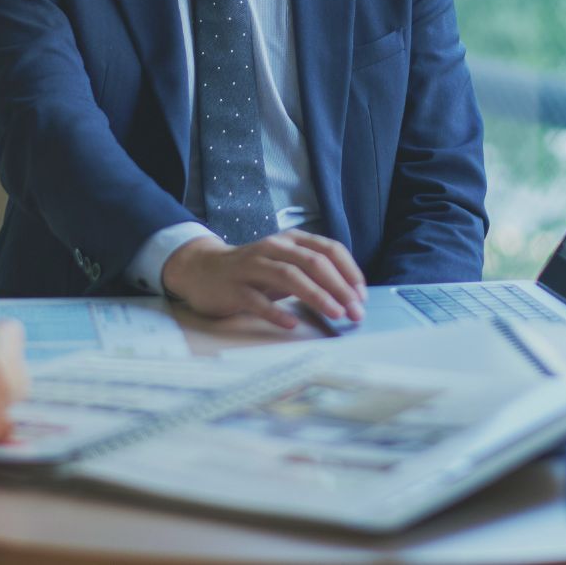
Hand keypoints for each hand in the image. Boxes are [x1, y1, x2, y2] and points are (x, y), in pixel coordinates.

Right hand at [161, 231, 366, 329]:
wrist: (203, 270)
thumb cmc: (253, 271)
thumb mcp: (285, 264)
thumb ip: (312, 273)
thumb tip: (350, 296)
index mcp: (290, 240)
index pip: (328, 249)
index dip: (349, 271)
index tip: (362, 296)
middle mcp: (273, 248)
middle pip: (312, 262)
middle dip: (339, 287)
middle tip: (355, 311)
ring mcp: (252, 266)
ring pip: (289, 276)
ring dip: (316, 295)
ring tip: (334, 314)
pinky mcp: (234, 287)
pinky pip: (257, 301)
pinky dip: (277, 312)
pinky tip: (292, 324)